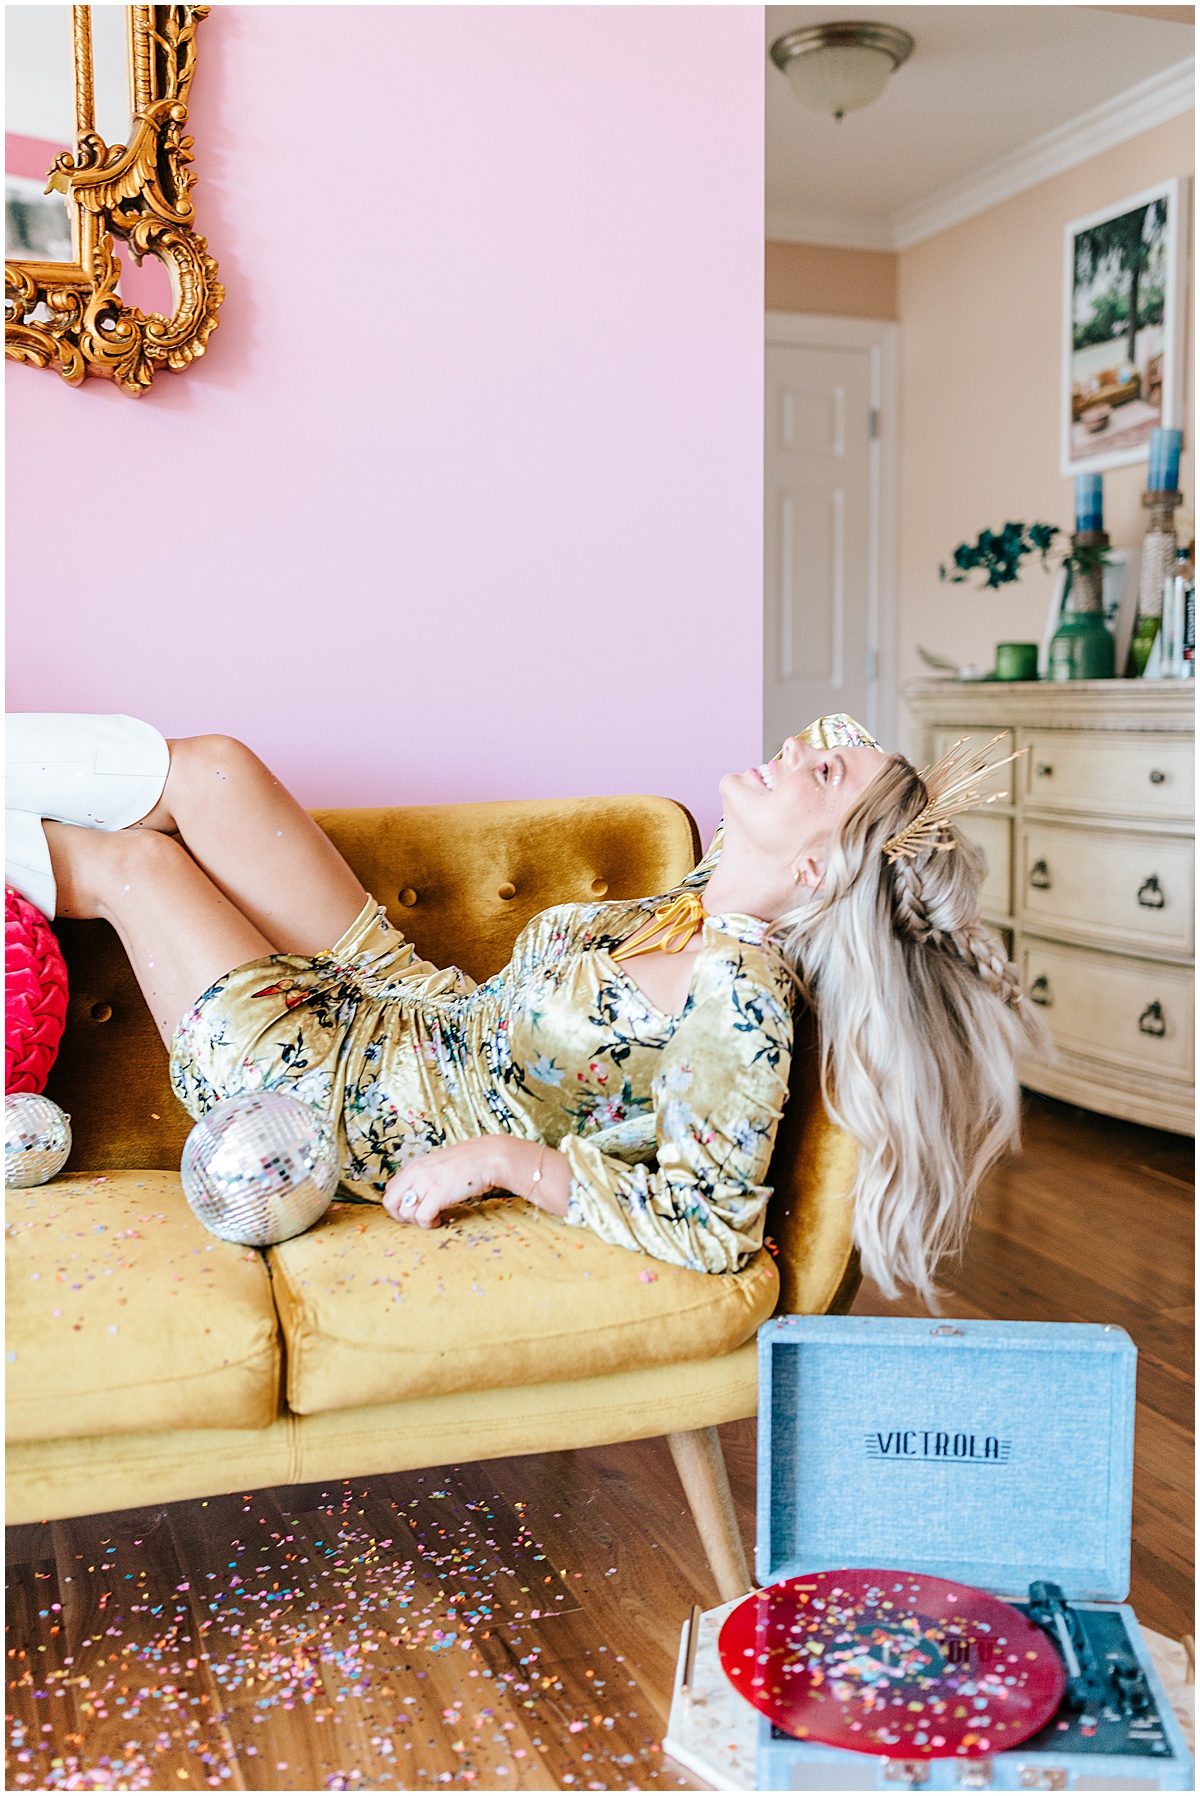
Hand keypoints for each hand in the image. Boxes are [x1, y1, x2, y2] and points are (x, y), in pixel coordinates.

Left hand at [383, 1138, 502, 1228]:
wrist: (490, 1157)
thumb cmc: (471, 1162)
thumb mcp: (440, 1164)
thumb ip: (426, 1176)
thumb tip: (418, 1194)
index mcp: (416, 1165)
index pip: (390, 1189)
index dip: (398, 1203)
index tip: (412, 1209)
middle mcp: (417, 1172)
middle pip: (390, 1202)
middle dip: (400, 1216)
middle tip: (417, 1219)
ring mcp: (426, 1182)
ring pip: (406, 1213)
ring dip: (418, 1222)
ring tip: (433, 1218)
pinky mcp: (438, 1193)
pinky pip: (422, 1217)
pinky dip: (429, 1224)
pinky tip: (439, 1221)